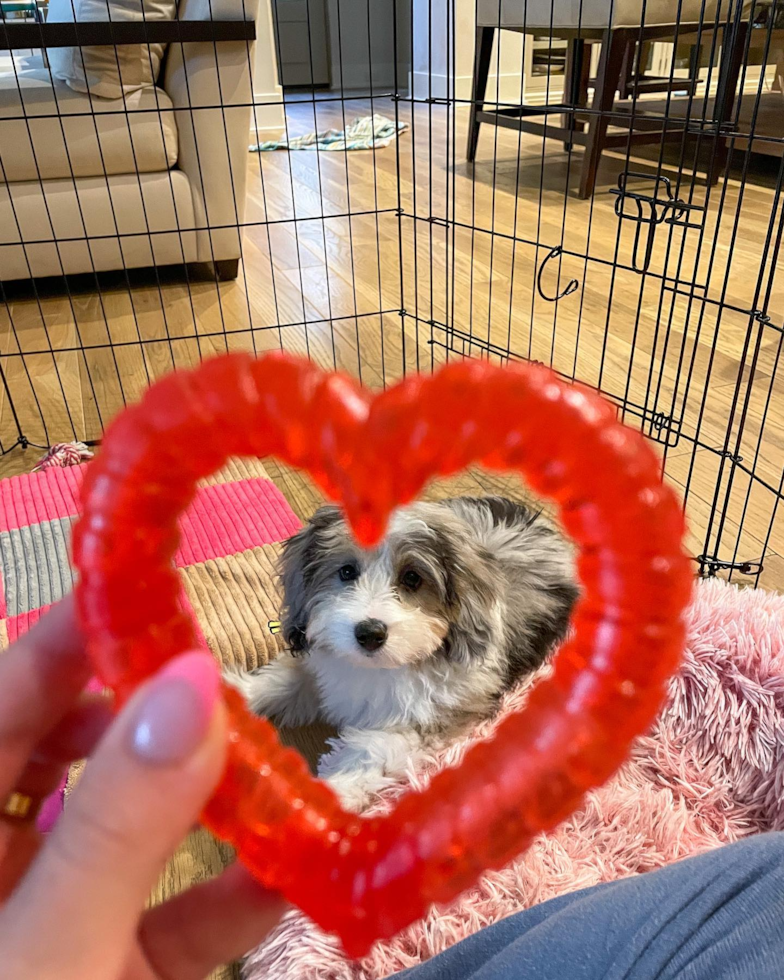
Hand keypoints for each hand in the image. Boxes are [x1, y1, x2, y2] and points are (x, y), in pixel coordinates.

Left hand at [0, 598, 283, 978]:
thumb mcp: (48, 948)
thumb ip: (117, 823)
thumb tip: (194, 682)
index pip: (6, 698)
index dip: (68, 636)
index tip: (147, 587)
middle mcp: (2, 862)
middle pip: (70, 752)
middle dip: (147, 710)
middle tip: (216, 676)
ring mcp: (56, 921)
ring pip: (126, 828)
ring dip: (200, 798)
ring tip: (259, 760)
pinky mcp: (110, 972)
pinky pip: (170, 919)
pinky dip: (228, 898)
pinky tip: (285, 876)